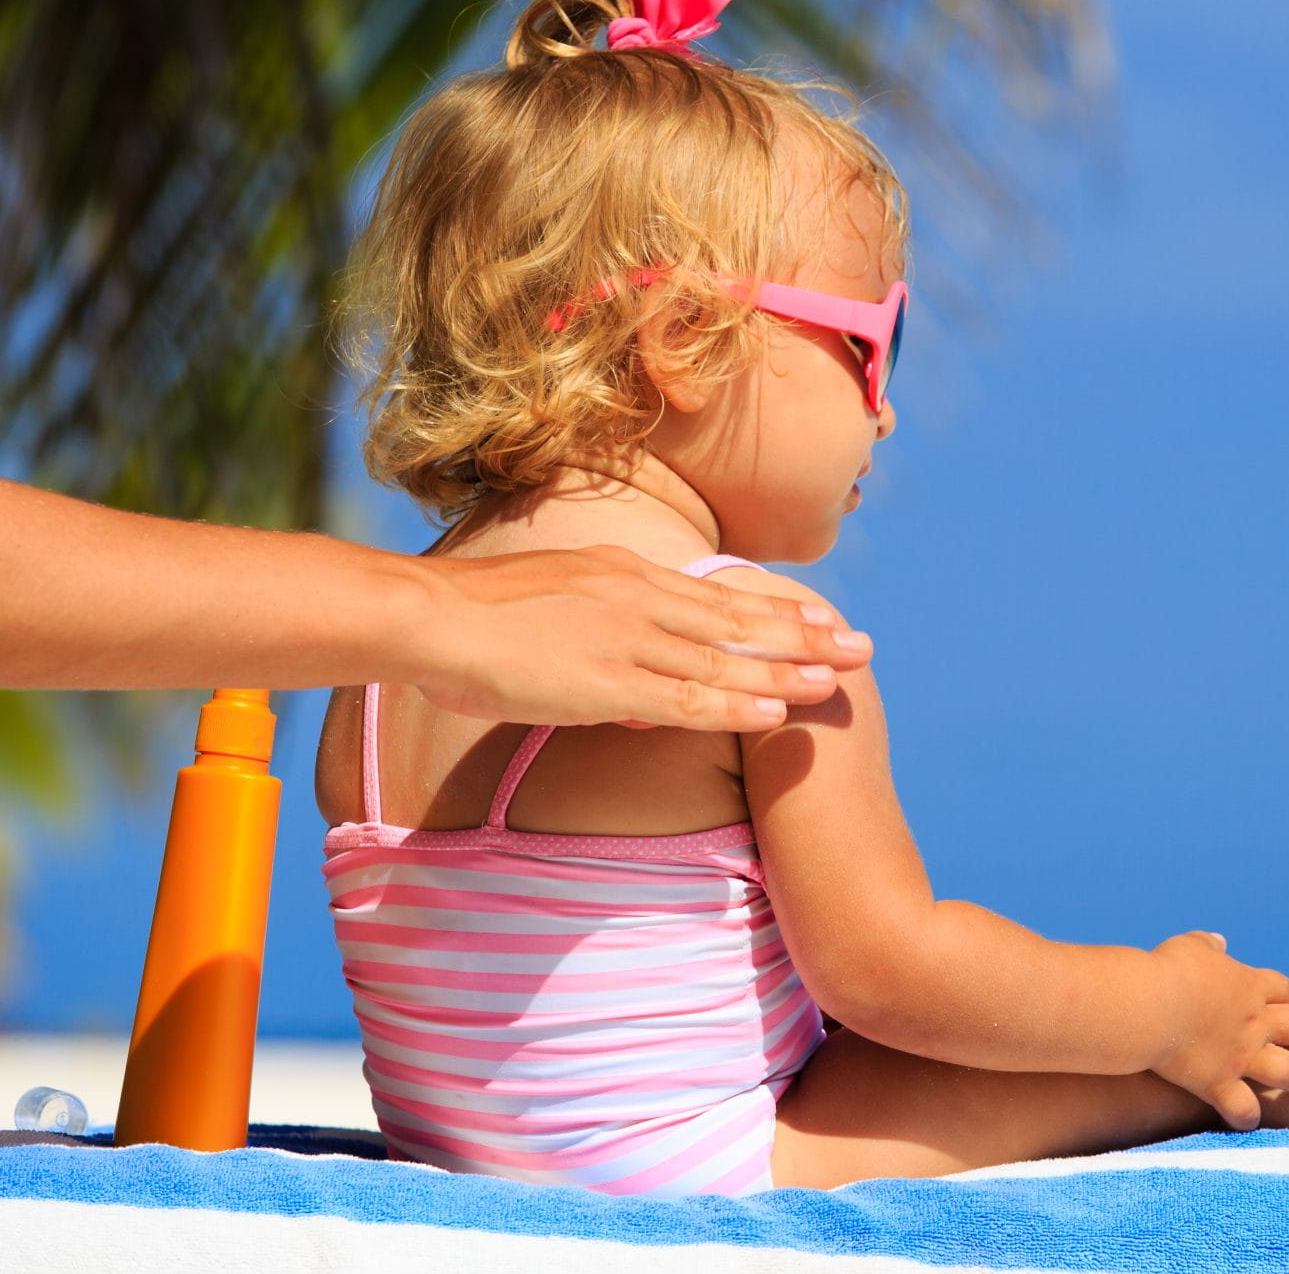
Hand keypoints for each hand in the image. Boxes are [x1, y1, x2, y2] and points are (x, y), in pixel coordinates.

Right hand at [404, 546, 873, 729]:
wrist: (426, 616)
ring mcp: (625, 638)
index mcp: (625, 574)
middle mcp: (637, 598)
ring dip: (786, 671)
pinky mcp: (605, 679)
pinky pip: (684, 697)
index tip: (823, 619)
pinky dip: (734, 705)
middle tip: (862, 647)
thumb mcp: (553, 609)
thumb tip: (635, 696)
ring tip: (839, 681)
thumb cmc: (472, 618)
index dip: (775, 610)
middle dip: (804, 636)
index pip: (719, 595)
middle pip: (739, 620)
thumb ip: (601, 638)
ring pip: (724, 659)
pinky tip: (775, 712)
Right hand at [1148, 931, 1288, 1129]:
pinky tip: (1249, 1120)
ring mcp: (1241, 1056)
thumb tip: (1218, 942)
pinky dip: (1248, 1117)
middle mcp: (1255, 1023)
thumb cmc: (1165, 971)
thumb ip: (1207, 945)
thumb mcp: (1189, 947)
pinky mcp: (1218, 1084)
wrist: (1150, 1005)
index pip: (1287, 990)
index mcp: (1249, 986)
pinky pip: (1243, 1108)